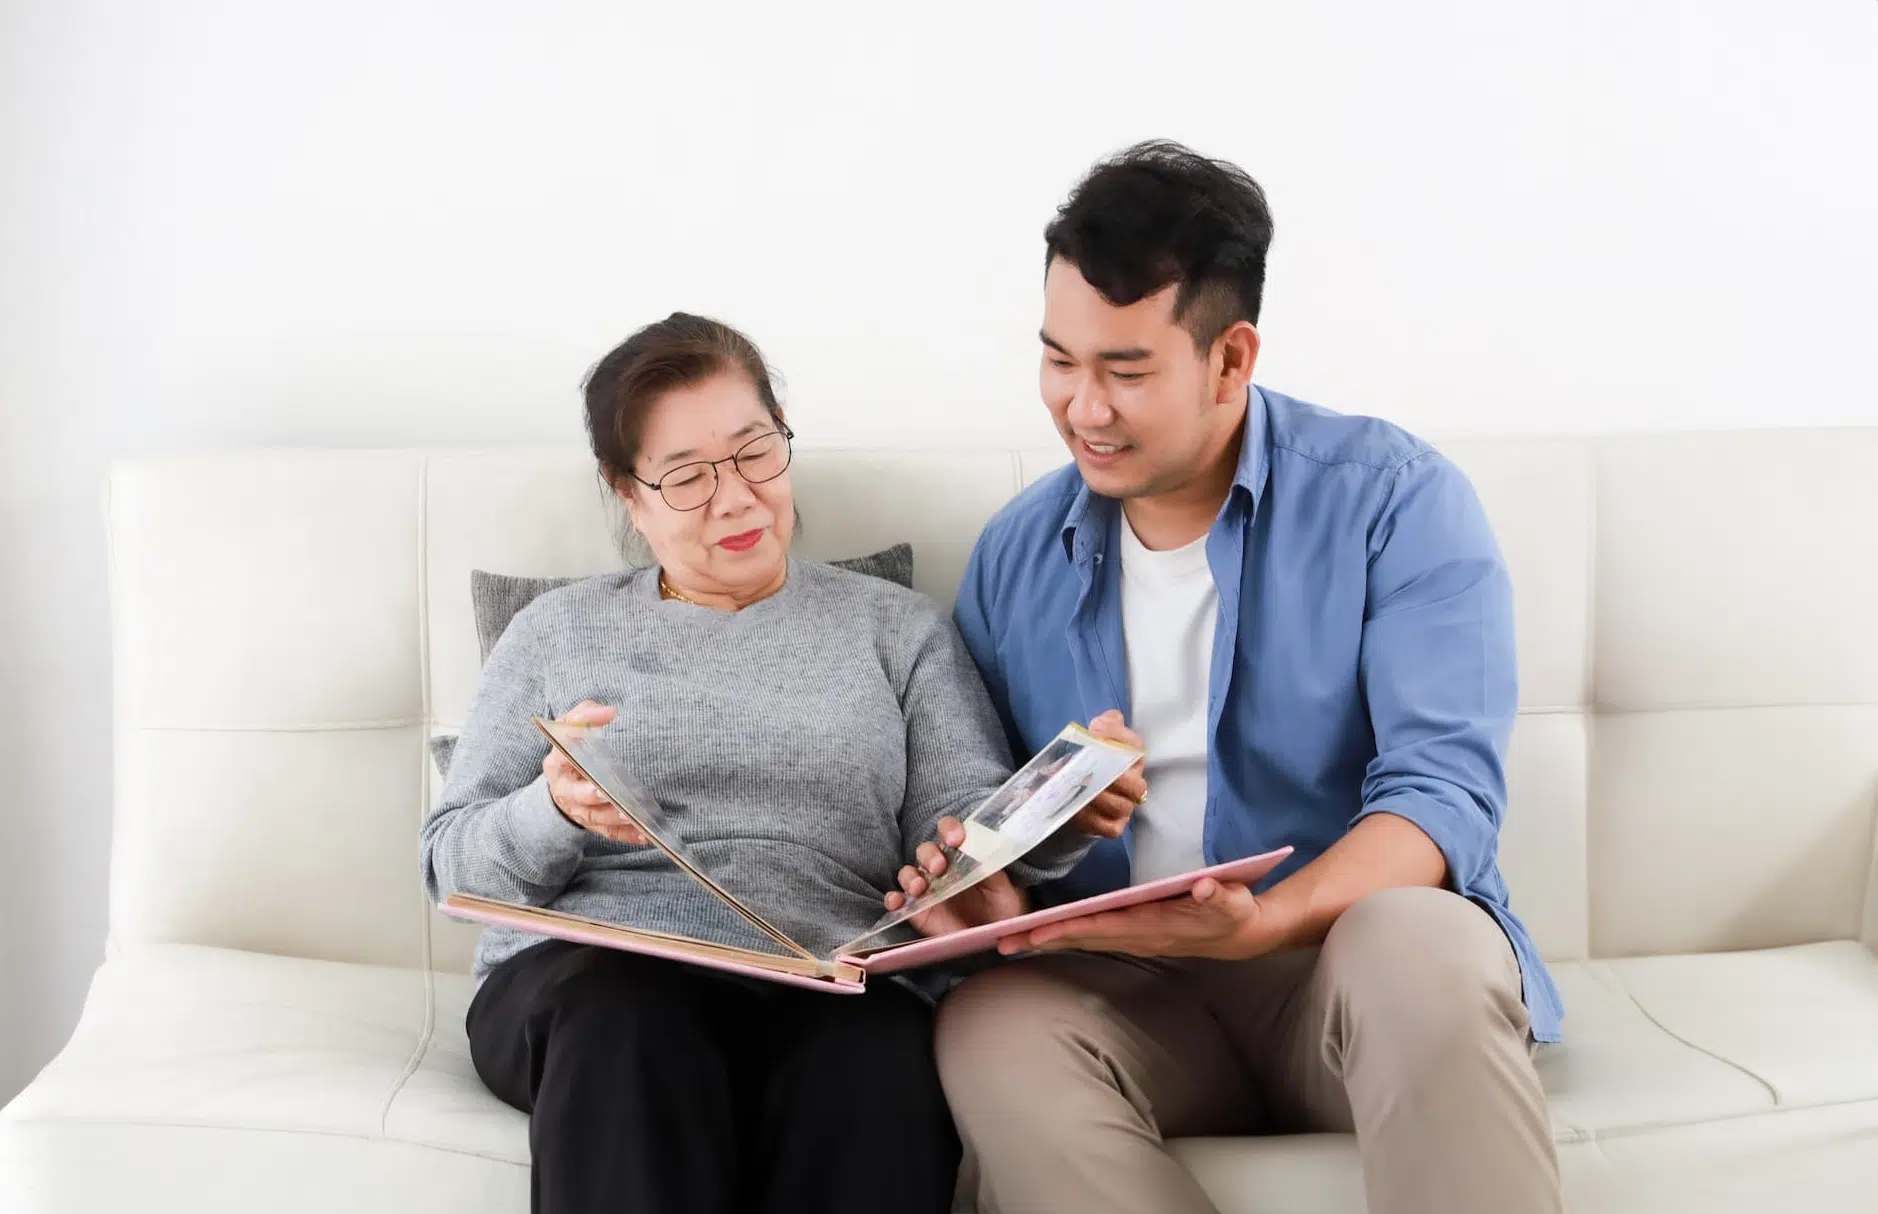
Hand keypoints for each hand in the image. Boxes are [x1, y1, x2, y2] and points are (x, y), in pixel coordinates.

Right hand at [542, 701, 649, 845]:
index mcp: (556, 764)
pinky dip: (626, 835)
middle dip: (593, 795)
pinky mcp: (592, 824)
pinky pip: (609, 832)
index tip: (592, 744)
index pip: (562, 755)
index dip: (575, 748)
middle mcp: (564, 790)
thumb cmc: (573, 750)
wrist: (563, 782)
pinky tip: (644, 834)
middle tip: (608, 793)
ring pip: (594, 817)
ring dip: (613, 817)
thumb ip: (586, 715)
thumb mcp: (572, 728)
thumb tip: (609, 711)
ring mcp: (578, 810)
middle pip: (577, 795)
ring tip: (631, 814)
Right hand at [885, 816, 1027, 936]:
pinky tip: (897, 903)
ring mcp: (926, 889)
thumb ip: (992, 871)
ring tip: (919, 887)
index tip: (956, 839)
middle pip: (925, 851)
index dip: (949, 829)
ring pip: (908, 873)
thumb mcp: (1003, 888)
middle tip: (939, 867)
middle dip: (930, 856)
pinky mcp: (917, 911)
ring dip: (910, 877)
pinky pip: (899, 901)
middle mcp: (940, 867)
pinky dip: (894, 900)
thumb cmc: (1002, 907)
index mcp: (961, 854)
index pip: (949, 831)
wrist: (996, 936)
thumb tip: (981, 852)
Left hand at [996, 877, 1277, 959]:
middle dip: (1040, 940)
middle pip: (1079, 938)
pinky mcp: (1130, 934)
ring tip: (1007, 941)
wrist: (1239, 934)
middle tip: (998, 942)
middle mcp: (1134, 936)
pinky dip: (1062, 936)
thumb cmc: (1233, 912)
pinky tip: (1039, 935)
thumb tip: (1204, 886)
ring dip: (1044, 940)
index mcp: (1150, 925)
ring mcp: (1130, 938)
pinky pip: (1088, 936)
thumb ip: (1218, 894)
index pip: (1099, 927)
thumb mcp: (1233, 901)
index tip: (1034, 932)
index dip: (1066, 929)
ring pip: (1080, 940)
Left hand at [1070, 710, 1146, 838]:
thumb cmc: (1090, 762)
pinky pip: (1108, 827)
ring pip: (1121, 806)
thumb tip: (1102, 724)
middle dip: (1112, 777)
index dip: (1117, 737)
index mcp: (1133, 758)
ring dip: (1098, 798)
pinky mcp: (1114, 826)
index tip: (1096, 730)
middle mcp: (1135, 783)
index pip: (1135, 747)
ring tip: (1077, 789)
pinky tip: (1075, 808)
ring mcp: (1127, 807)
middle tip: (1087, 770)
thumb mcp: (1094, 739)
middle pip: (1135, 784)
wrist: (1079, 793)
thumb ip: (1104, 726)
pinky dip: (1090, 818)